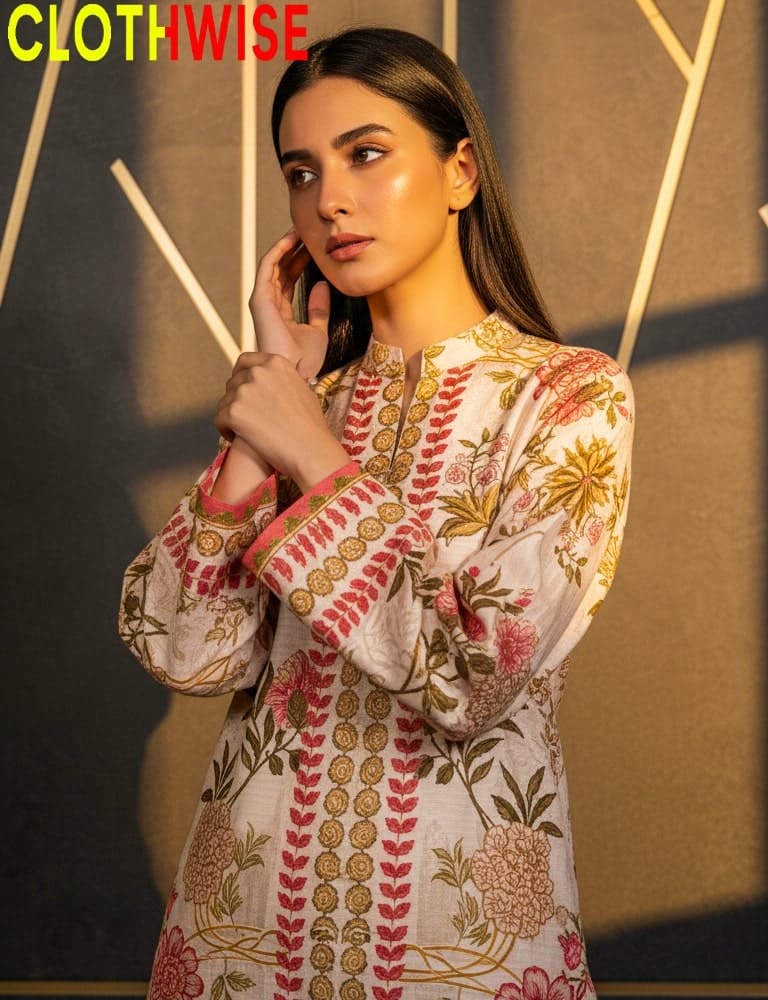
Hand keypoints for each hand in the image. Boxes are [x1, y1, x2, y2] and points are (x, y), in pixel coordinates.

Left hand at [214, 353, 349, 492]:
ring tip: (246, 432)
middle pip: (233, 382)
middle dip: (236, 399)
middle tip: (247, 417)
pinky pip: (219, 419)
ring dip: (232, 416)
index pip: (245, 361)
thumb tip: (272, 384)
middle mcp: (258, 372)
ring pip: (224, 401)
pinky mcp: (233, 412)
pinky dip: (227, 430)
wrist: (310, 449)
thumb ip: (282, 381)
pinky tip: (240, 439)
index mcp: (276, 363)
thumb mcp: (303, 390)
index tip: (241, 388)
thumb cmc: (311, 426)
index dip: (240, 375)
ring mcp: (244, 391)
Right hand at [249, 229, 329, 378]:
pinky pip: (267, 267)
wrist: (295, 372)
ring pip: (273, 264)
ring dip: (286, 246)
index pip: (289, 279)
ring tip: (302, 230)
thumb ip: (319, 309)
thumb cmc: (304, 360)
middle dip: (294, 250)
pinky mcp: (259, 298)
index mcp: (280, 313)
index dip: (300, 261)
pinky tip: (291, 239)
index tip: (315, 248)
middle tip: (310, 233)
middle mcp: (268, 305)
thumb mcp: (318, 330)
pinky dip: (278, 251)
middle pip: (280, 269)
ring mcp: (262, 301)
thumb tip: (322, 285)